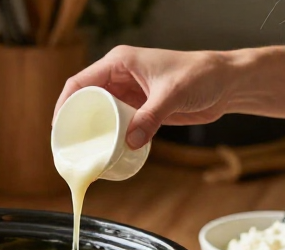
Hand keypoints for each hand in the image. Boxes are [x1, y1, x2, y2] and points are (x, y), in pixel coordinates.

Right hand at [53, 46, 234, 149]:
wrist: (227, 83)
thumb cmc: (202, 75)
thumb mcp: (173, 94)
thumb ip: (151, 117)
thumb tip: (130, 143)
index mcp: (120, 62)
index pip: (79, 82)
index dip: (64, 105)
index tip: (58, 128)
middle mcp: (120, 76)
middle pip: (85, 100)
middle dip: (74, 122)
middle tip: (66, 147)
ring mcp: (130, 93)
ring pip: (100, 113)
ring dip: (92, 131)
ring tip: (82, 153)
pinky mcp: (141, 108)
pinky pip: (117, 123)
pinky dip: (110, 136)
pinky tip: (106, 151)